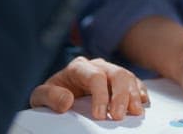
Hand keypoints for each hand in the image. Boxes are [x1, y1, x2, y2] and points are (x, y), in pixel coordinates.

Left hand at [29, 57, 148, 120]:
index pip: (95, 76)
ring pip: (128, 77)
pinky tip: (141, 102)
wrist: (58, 94)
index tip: (100, 115)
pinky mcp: (119, 82)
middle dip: (120, 96)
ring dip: (133, 95)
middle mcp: (97, 66)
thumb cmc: (52, 94)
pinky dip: (140, 92)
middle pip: (116, 74)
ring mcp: (110, 72)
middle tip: (118, 116)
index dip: (100, 95)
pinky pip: (134, 82)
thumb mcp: (41, 96)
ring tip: (134, 112)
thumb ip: (49, 97)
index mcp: (78, 67)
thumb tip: (66, 100)